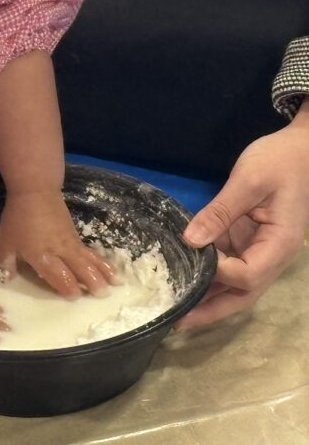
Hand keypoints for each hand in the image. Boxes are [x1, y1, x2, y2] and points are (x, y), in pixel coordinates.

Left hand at [0, 190, 115, 298]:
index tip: (75, 298)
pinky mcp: (76, 235)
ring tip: (117, 284)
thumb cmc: (19, 218)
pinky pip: (90, 252)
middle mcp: (61, 250)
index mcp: (42, 255)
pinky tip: (109, 268)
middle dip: (92, 282)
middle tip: (103, 295)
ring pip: (90, 260)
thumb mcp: (6, 242)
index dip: (67, 287)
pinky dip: (101, 261)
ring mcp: (71, 242)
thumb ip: (5, 263)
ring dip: (103, 272)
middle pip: (80, 268)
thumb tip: (5, 280)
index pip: (58, 275)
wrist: (35, 191)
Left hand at [177, 100, 308, 329]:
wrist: (300, 147)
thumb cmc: (280, 160)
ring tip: (173, 307)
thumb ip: (219, 212)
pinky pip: (227, 266)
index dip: (220, 275)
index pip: (248, 275)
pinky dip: (206, 276)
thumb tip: (191, 241)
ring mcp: (258, 250)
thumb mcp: (248, 181)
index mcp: (279, 244)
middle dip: (211, 310)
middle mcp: (271, 255)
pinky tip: (182, 280)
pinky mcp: (246, 241)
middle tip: (177, 322)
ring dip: (206, 298)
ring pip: (233, 285)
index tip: (192, 263)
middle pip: (243, 295)